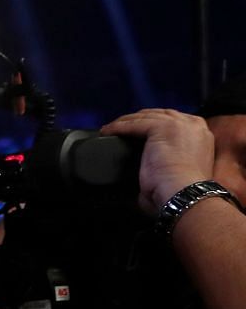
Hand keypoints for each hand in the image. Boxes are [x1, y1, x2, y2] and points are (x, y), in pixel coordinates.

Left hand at [101, 109, 215, 213]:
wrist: (184, 194)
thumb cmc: (182, 192)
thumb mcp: (184, 169)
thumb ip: (173, 160)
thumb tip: (151, 170)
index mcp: (201, 134)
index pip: (173, 120)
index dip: (153, 122)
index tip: (137, 129)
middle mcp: (193, 125)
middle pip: (159, 114)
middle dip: (138, 119)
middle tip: (120, 127)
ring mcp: (179, 124)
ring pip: (145, 117)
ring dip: (125, 121)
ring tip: (109, 129)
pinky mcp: (163, 127)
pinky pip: (135, 123)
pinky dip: (118, 126)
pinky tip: (107, 131)